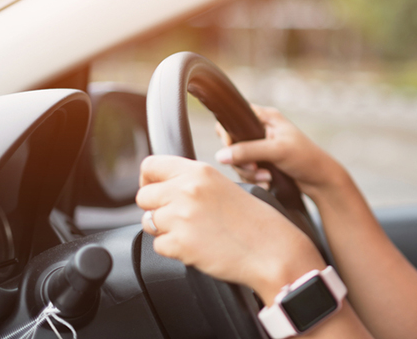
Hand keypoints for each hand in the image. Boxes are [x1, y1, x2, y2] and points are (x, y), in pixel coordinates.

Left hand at [136, 155, 324, 303]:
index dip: (149, 180)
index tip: (158, 191)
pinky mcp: (180, 244)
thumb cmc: (255, 221)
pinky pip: (158, 246)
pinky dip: (174, 250)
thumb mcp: (224, 187)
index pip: (150, 166)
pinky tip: (198, 246)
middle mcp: (187, 190)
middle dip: (157, 209)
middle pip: (143, 196)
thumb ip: (193, 183)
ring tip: (194, 232)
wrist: (272, 249)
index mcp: (200, 172)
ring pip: (147, 222)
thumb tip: (161, 189)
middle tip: (180, 218)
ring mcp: (181, 217)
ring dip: (165, 230)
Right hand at [214, 105, 344, 195]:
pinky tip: (268, 182)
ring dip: (250, 173)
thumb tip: (220, 156)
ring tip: (267, 178)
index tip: (232, 150)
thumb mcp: (276, 151)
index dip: (228, 134)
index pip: (233, 118)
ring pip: (238, 160)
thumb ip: (248, 151)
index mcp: (266, 117)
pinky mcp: (264, 162)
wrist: (322, 180)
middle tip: (255, 168)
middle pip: (232, 143)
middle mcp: (262, 129)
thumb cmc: (305, 158)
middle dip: (241, 160)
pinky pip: (247, 171)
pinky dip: (255, 178)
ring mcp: (262, 147)